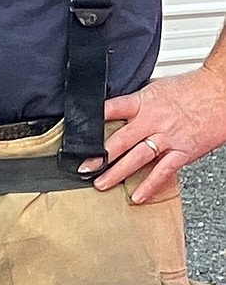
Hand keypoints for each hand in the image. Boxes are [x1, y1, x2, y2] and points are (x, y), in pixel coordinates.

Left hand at [80, 64, 225, 202]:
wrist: (220, 92)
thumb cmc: (190, 88)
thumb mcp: (154, 89)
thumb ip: (136, 103)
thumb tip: (116, 111)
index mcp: (142, 102)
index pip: (109, 110)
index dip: (90, 122)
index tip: (74, 135)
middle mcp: (152, 121)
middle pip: (119, 140)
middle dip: (98, 156)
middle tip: (83, 167)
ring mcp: (167, 138)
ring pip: (136, 158)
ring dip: (117, 173)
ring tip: (101, 183)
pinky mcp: (183, 152)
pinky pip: (163, 171)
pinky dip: (150, 186)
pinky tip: (137, 196)